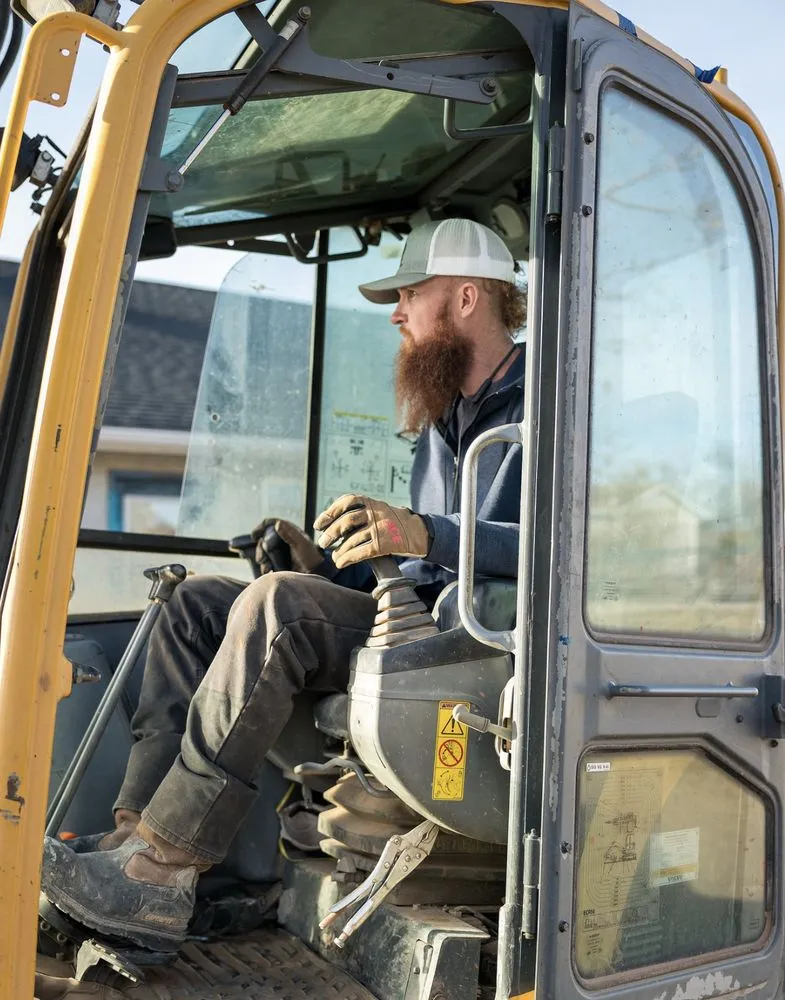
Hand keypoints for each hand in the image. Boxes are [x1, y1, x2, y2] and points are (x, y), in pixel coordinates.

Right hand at [251, 518, 323, 574]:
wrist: (314, 574)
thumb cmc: (311, 558)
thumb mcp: (301, 544)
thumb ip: (290, 534)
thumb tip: (278, 524)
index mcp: (288, 530)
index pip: (270, 523)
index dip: (261, 527)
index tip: (254, 536)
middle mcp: (281, 538)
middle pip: (263, 539)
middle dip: (262, 550)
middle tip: (263, 560)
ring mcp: (279, 550)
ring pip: (263, 551)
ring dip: (263, 559)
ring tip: (268, 568)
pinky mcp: (277, 561)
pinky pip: (265, 561)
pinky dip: (265, 566)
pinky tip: (268, 571)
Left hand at [314, 494, 428, 568]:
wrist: (419, 533)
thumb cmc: (392, 524)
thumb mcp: (378, 511)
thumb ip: (359, 514)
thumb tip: (331, 525)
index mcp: (372, 503)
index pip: (347, 502)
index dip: (330, 512)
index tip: (318, 524)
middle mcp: (376, 513)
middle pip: (347, 521)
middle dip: (331, 533)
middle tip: (323, 543)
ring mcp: (380, 528)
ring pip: (352, 540)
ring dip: (339, 551)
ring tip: (334, 558)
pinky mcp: (385, 545)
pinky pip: (361, 552)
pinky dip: (348, 558)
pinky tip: (341, 563)